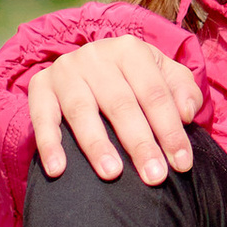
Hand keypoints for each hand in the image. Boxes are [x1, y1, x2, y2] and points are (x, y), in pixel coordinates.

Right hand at [26, 35, 203, 185]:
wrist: (90, 68)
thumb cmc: (135, 79)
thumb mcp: (164, 76)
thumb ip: (183, 91)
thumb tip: (186, 113)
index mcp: (130, 49)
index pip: (154, 93)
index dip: (170, 129)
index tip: (182, 163)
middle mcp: (95, 55)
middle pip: (121, 103)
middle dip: (140, 143)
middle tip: (154, 177)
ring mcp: (65, 70)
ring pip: (82, 110)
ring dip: (97, 145)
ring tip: (112, 174)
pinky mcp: (40, 87)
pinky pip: (42, 117)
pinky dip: (49, 143)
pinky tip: (58, 170)